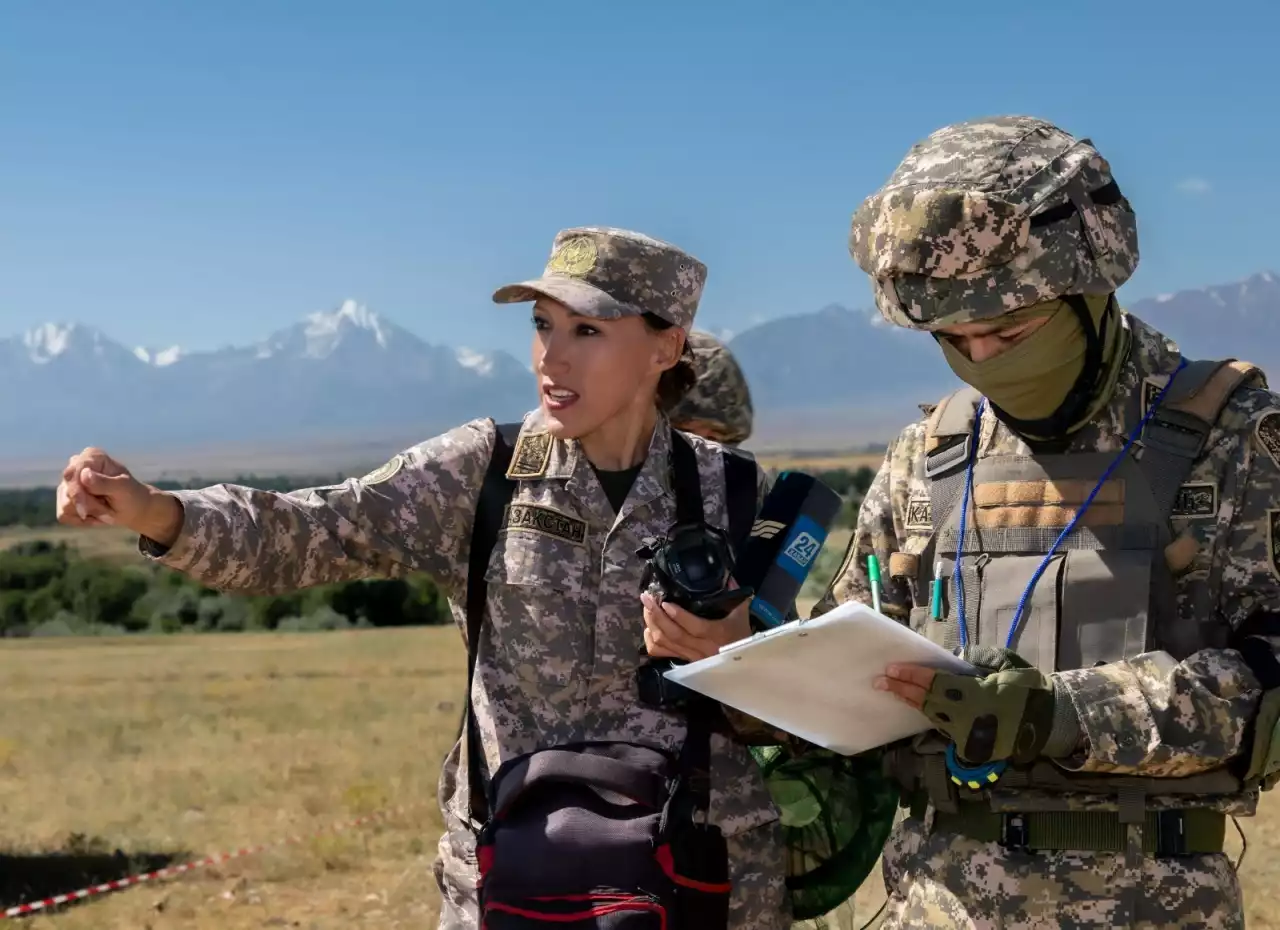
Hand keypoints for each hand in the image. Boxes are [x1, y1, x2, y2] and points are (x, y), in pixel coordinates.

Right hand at [56, 447, 179, 542]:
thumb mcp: (123, 488)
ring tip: (105, 510)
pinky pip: (64, 515)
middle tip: (107, 509)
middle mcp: (76, 466)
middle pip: (67, 492)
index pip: (72, 472)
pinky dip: (81, 520)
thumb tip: (84, 474)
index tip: (85, 509)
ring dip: (87, 513)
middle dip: (87, 506)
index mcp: (92, 456)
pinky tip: (95, 516)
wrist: (132, 509)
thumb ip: (104, 482)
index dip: (76, 492)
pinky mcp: (64, 498)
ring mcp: (68, 482)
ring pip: (65, 505)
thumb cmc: (131, 494)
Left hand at [641, 584, 751, 662]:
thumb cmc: (742, 636)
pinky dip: (652, 641)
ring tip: (647, 608)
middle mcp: (703, 648)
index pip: (695, 627)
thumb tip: (728, 578)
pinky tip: (649, 628)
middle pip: (674, 635)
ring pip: (666, 644)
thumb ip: (735, 596)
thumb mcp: (742, 615)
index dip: (679, 616)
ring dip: (653, 625)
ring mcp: (692, 657)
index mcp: (718, 635)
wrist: (744, 664)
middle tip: (647, 598)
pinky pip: (662, 654)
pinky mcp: (685, 661)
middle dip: (657, 616)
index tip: (665, 602)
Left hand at [877, 657, 1054, 765]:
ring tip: (893, 692)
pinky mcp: (969, 747)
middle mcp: (966, 716)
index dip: (912, 676)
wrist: (1048, 723)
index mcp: (976, 694)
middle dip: (903, 690)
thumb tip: (956, 658)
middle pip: (926, 701)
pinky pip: (945, 727)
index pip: (935, 683)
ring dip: (912, 703)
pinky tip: (917, 706)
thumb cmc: (1028, 690)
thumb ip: (979, 660)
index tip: (893, 670)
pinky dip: (931, 715)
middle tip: (881, 681)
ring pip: (932, 716)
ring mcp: (966, 734)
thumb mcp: (1006, 665)